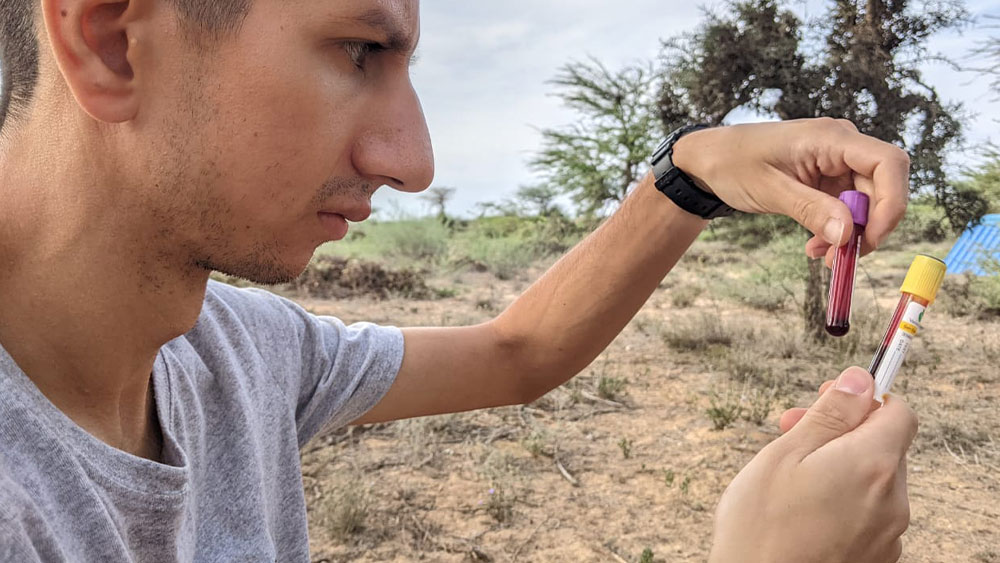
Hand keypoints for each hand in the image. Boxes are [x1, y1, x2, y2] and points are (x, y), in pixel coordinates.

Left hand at [671, 118, 908, 262]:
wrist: (709, 160)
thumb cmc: (732, 163)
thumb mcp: (769, 190)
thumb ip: (810, 210)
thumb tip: (847, 234)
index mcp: (831, 138)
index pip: (888, 163)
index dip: (891, 202)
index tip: (871, 238)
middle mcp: (842, 146)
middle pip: (882, 188)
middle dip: (867, 227)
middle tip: (840, 258)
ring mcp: (836, 163)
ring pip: (866, 203)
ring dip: (849, 233)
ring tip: (818, 254)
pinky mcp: (828, 179)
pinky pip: (847, 208)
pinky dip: (837, 229)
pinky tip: (814, 245)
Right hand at [709, 368, 917, 562]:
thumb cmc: (762, 526)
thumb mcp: (785, 453)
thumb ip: (830, 414)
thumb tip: (860, 380)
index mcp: (873, 466)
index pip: (899, 413)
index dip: (865, 400)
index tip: (830, 400)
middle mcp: (892, 501)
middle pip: (884, 447)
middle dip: (842, 433)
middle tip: (792, 432)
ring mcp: (888, 535)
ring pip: (874, 482)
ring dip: (840, 468)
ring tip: (792, 478)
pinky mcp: (876, 558)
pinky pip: (868, 515)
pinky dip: (843, 503)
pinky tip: (803, 511)